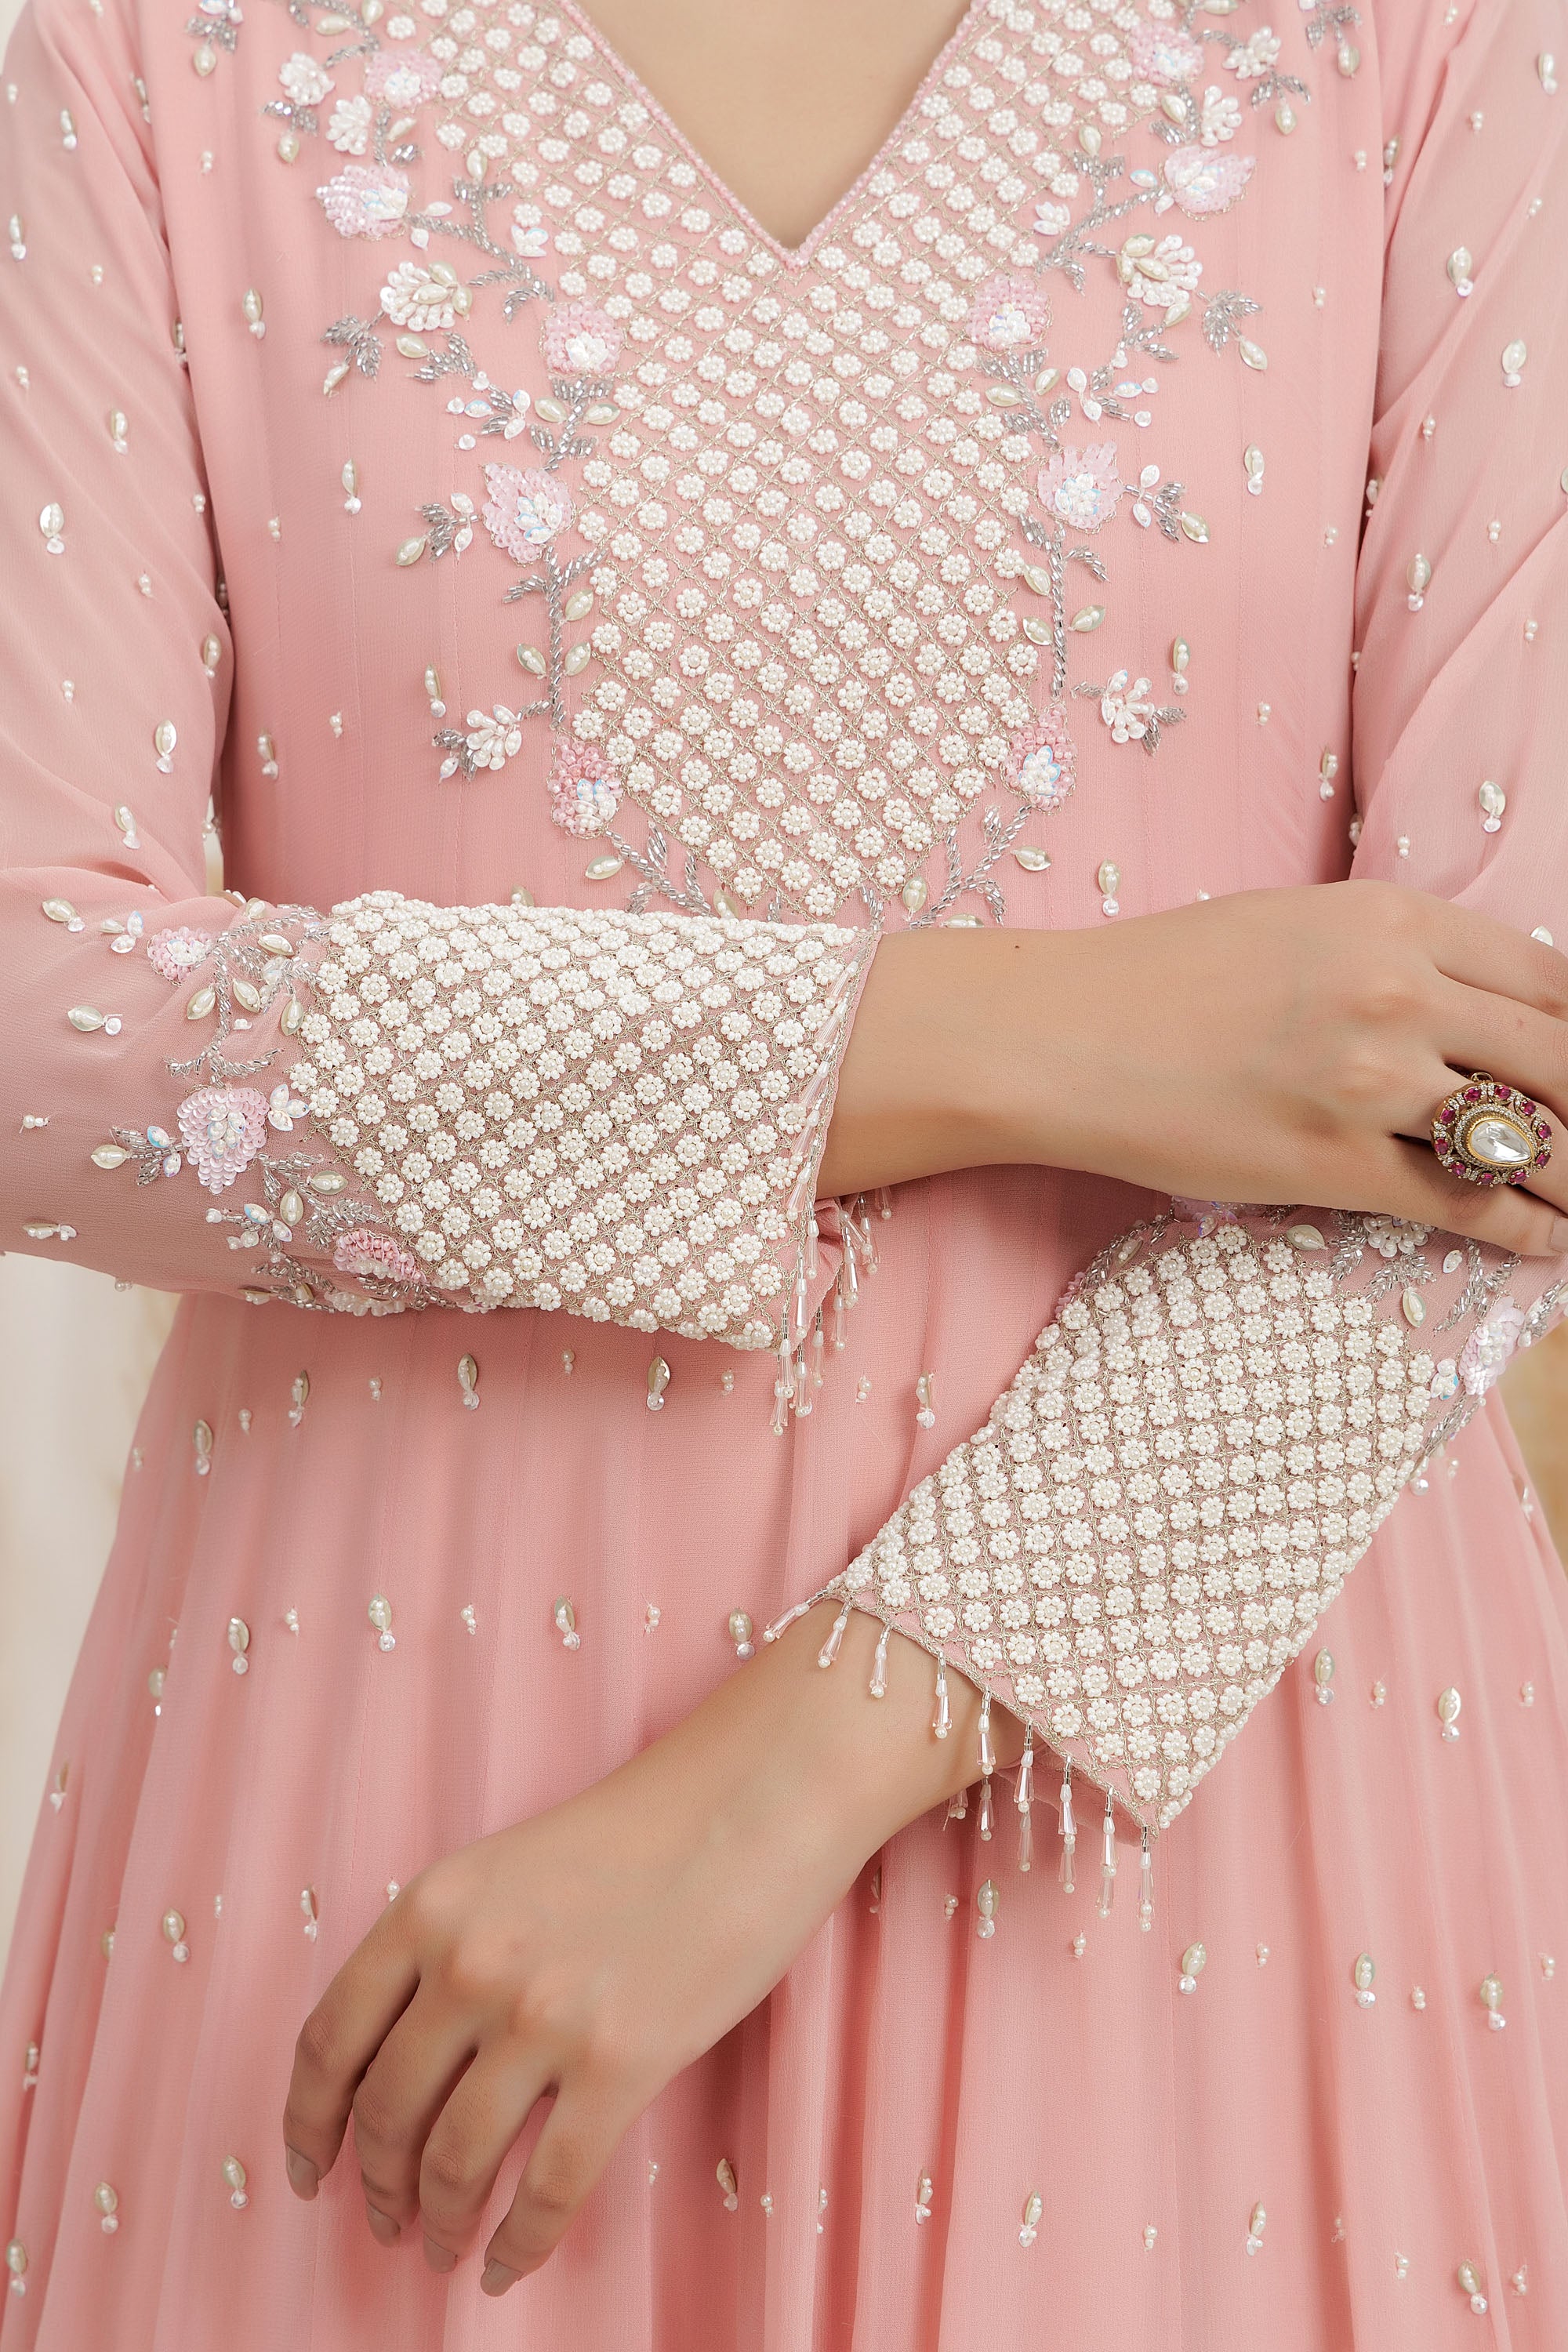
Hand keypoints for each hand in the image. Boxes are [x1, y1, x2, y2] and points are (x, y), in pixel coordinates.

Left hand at [281, 1606, 1005, 2290]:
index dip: (308, 2122)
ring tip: (443, 2248)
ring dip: (439, 2220)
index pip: (329, 2041)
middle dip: (377, 2183)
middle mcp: (470, 1964)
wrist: (749, 1803)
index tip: (308, 2169)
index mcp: (430, 1908)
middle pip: (386, 2111)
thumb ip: (445, 1949)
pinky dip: (520, 2242)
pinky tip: (510, 2263)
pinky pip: (550, 2186)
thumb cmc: (637, 1834)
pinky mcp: (621, 2062)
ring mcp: (544, 2016)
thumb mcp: (503, 1871)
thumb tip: (406, 2061)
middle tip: (386, 2221)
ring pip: (457, 2160)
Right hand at [823, 882, 1567, 1254]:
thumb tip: (1480, 1008)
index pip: (1548, 976)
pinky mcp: (1336, 1165)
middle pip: (1558, 1053)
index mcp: (1392, 919)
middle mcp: (1397, 991)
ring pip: (1529, 1135)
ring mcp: (1369, 1081)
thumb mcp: (1297, 925)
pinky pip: (1469, 1204)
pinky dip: (1530, 1230)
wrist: (1059, 1038)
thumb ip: (1396, 954)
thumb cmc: (1163, 977)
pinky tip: (1555, 1242)